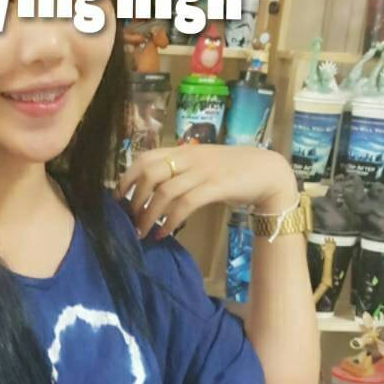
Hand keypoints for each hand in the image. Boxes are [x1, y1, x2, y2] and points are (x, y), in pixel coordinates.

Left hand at [115, 146, 298, 242]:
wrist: (267, 172)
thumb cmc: (231, 171)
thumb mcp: (199, 166)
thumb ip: (177, 173)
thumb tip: (149, 193)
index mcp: (183, 150)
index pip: (144, 158)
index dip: (126, 177)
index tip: (116, 198)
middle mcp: (190, 156)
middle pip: (150, 173)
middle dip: (134, 199)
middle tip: (128, 221)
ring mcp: (203, 170)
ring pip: (165, 191)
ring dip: (149, 215)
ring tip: (142, 233)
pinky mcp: (216, 186)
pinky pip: (186, 204)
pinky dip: (170, 220)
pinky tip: (163, 233)